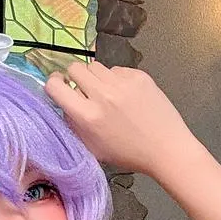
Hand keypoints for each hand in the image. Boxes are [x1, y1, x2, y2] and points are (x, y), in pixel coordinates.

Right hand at [45, 61, 200, 178]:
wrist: (166, 148)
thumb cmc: (128, 153)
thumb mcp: (93, 148)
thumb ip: (74, 125)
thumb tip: (65, 104)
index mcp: (88, 116)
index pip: (55, 85)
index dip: (54, 83)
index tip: (60, 86)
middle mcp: (102, 95)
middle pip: (75, 68)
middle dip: (75, 77)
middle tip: (85, 90)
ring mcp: (122, 83)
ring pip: (96, 66)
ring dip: (96, 77)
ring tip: (107, 94)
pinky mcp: (138, 75)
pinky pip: (116, 69)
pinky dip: (116, 79)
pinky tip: (126, 95)